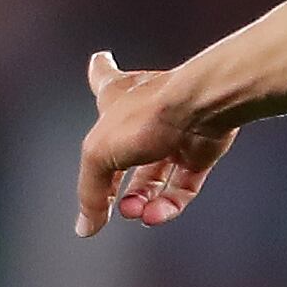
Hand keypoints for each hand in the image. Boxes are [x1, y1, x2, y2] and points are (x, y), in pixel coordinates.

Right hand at [77, 48, 235, 233]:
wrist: (201, 108)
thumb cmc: (148, 114)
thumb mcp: (98, 155)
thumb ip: (90, 192)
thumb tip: (86, 226)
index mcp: (115, 96)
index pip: (102, 78)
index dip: (99, 71)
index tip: (99, 60)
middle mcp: (145, 113)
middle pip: (127, 151)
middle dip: (116, 185)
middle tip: (112, 205)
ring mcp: (174, 133)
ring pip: (155, 175)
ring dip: (141, 200)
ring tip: (133, 212)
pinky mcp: (199, 153)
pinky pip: (180, 186)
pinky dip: (167, 205)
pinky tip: (153, 216)